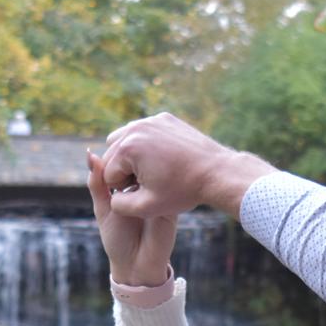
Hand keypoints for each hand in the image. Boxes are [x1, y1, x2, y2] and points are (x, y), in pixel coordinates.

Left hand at [87, 149, 173, 286]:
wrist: (137, 265)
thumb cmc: (117, 240)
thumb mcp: (103, 208)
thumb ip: (97, 183)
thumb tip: (90, 152)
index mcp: (128, 188)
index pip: (125, 163)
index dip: (120, 153)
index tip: (115, 144)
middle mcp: (146, 189)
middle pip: (141, 164)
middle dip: (134, 157)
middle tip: (128, 151)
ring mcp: (160, 195)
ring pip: (154, 172)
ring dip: (147, 166)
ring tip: (135, 167)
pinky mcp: (171, 205)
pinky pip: (167, 186)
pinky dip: (159, 179)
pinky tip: (149, 176)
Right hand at [100, 112, 276, 218]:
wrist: (216, 171)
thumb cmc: (183, 190)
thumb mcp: (148, 207)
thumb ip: (120, 206)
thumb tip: (112, 198)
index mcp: (128, 148)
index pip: (109, 175)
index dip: (124, 190)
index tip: (145, 193)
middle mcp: (136, 128)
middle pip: (113, 155)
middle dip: (124, 172)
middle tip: (147, 184)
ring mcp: (150, 120)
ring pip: (124, 140)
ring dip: (130, 157)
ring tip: (150, 172)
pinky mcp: (163, 119)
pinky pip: (142, 132)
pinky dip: (145, 145)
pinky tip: (161, 160)